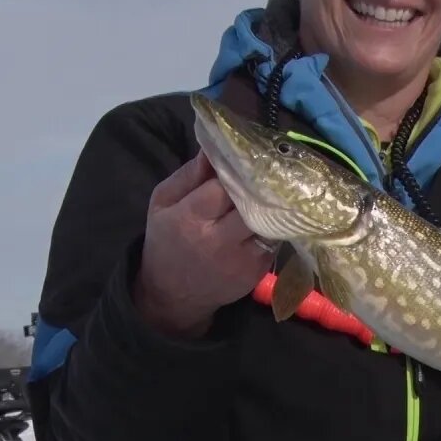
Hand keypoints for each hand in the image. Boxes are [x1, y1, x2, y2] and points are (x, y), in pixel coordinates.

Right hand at [133, 152, 274, 337]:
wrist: (174, 293)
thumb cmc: (167, 239)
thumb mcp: (164, 202)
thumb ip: (190, 174)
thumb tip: (216, 146)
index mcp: (190, 219)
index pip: (223, 187)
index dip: (237, 171)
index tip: (245, 158)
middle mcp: (219, 241)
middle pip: (253, 203)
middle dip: (261, 185)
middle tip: (269, 169)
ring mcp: (243, 258)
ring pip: (271, 220)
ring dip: (274, 204)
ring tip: (277, 188)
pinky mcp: (259, 269)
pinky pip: (275, 237)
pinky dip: (275, 223)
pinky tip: (272, 214)